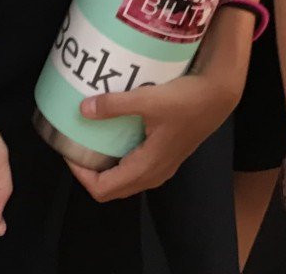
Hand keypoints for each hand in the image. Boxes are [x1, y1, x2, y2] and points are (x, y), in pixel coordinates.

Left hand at [67, 66, 244, 201]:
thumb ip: (114, 105)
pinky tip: (115, 136)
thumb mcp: (147, 100)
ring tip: (91, 143)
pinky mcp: (167, 155)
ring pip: (126, 180)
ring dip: (105, 168)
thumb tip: (83, 109)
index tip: (68, 152)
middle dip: (90, 174)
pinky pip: (136, 168)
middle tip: (76, 147)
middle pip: (113, 189)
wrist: (218, 96)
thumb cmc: (186, 100)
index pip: (103, 189)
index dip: (81, 176)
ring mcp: (162, 166)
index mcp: (146, 168)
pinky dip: (120, 160)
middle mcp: (153, 174)